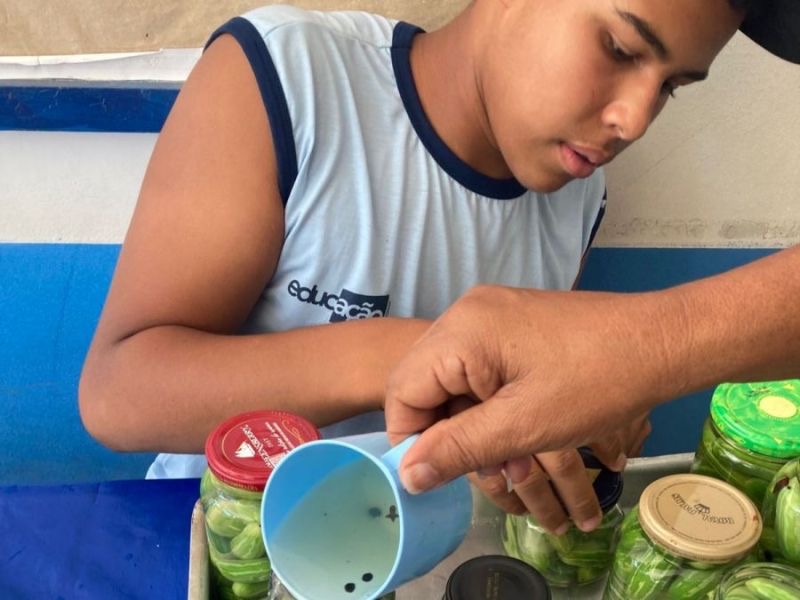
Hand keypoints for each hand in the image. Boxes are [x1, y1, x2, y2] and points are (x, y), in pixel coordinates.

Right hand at [385, 285, 669, 516]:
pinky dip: (492, 401)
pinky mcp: (514, 321)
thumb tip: (408, 474)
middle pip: (427, 385)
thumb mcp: (524, 426)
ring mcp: (492, 313)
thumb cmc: (599, 381)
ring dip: (475, 422)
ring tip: (511, 451)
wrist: (664, 339)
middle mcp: (468, 312)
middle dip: (450, 433)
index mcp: (461, 329)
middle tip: (486, 465)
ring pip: (456, 380)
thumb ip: (459, 448)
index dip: (413, 440)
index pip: (404, 390)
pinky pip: (481, 366)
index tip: (440, 476)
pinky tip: (519, 423)